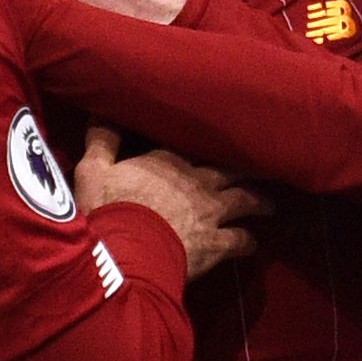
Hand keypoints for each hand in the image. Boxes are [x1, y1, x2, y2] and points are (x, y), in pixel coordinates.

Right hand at [74, 125, 261, 279]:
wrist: (125, 250)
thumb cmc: (106, 207)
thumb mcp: (92, 169)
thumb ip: (102, 141)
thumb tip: (99, 111)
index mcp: (169, 161)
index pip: (195, 145)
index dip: (210, 145)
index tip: (222, 141)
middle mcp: (197, 181)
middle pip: (232, 169)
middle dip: (247, 169)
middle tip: (263, 169)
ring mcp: (211, 212)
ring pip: (246, 200)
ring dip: (259, 202)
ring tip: (269, 204)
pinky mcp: (217, 243)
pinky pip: (241, 240)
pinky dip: (249, 241)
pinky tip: (253, 243)